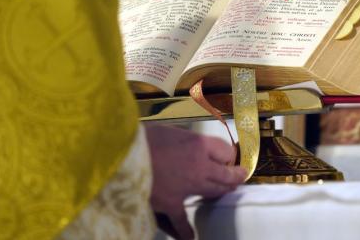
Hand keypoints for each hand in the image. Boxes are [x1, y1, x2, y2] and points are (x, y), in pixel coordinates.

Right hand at [145, 124, 246, 239]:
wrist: (120, 153)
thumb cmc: (141, 137)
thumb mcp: (168, 130)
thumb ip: (184, 141)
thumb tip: (191, 146)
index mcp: (198, 144)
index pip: (226, 151)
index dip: (228, 154)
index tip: (228, 155)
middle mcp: (199, 166)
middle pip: (226, 174)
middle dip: (234, 176)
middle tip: (239, 176)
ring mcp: (187, 187)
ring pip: (213, 192)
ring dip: (222, 192)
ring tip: (227, 192)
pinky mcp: (171, 204)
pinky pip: (183, 221)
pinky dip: (187, 231)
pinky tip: (191, 237)